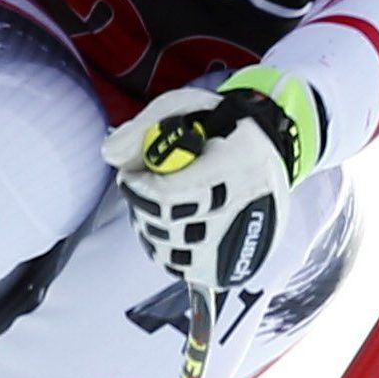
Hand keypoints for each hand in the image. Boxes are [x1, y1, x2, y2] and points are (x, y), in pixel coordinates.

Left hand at [101, 69, 322, 288]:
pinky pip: (182, 269)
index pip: (170, 197)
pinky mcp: (229, 268)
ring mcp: (239, 244)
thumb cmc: (221, 129)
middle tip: (147, 187)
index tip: (134, 176)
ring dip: (153, 230)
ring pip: (170, 253)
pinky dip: (167, 250)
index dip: (140, 189)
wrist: (266, 152)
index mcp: (237, 166)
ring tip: (163, 205)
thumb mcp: (182, 108)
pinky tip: (173, 227)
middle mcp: (244, 211)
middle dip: (144, 207)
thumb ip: (144, 129)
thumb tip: (112, 157)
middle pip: (168, 228)